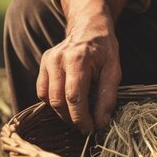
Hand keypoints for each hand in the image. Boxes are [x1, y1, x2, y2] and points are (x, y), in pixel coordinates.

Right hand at [37, 0, 130, 132]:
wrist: (89, 27)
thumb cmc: (104, 49)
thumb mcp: (114, 70)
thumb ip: (107, 96)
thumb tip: (101, 123)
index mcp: (78, 60)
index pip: (74, 98)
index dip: (81, 118)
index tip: (91, 129)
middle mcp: (58, 59)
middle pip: (58, 101)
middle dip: (71, 119)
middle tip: (85, 127)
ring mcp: (47, 60)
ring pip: (47, 98)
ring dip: (62, 113)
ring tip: (77, 116)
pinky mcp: (43, 63)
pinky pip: (42, 91)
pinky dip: (53, 102)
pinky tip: (68, 104)